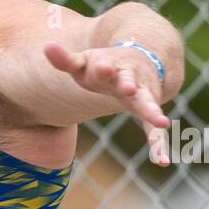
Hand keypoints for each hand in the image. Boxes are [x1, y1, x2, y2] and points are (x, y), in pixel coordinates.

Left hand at [43, 41, 171, 164]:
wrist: (141, 59)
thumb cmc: (104, 65)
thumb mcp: (83, 62)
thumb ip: (65, 59)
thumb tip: (47, 47)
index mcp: (110, 68)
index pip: (104, 68)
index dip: (104, 68)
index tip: (104, 67)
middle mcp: (130, 78)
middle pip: (129, 81)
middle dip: (128, 84)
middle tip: (129, 88)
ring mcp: (142, 93)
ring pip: (148, 102)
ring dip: (152, 111)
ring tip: (162, 122)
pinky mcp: (148, 108)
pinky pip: (152, 129)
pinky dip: (158, 144)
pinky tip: (162, 161)